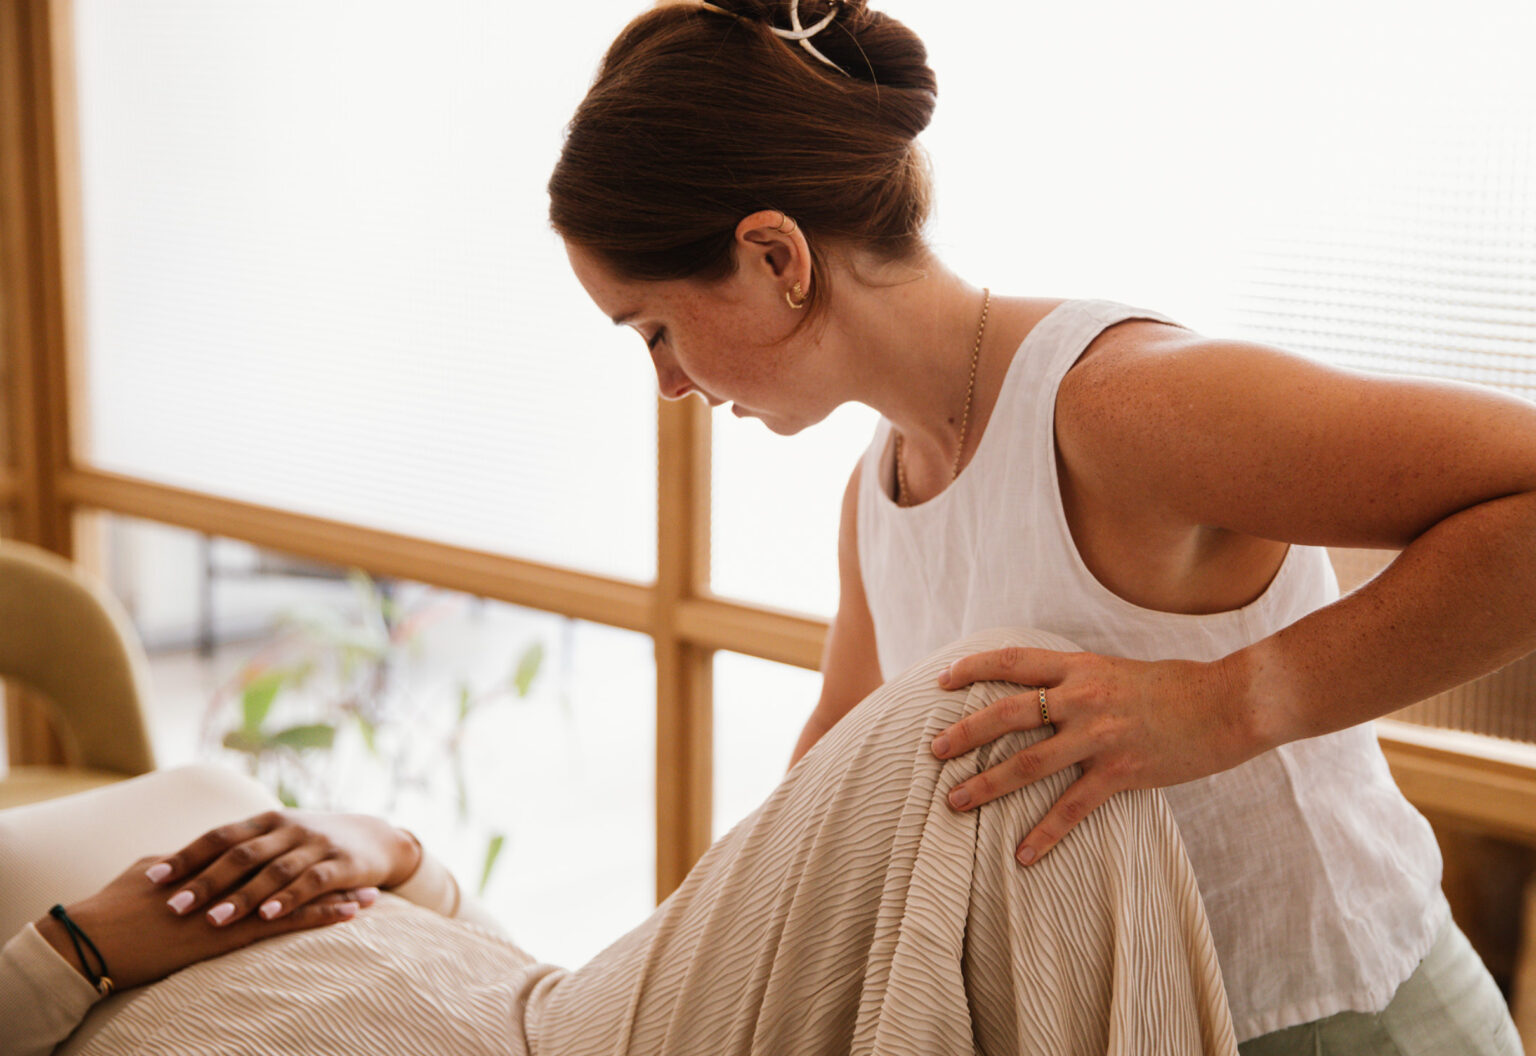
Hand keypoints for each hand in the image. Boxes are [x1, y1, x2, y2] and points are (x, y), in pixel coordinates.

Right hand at [36, 856, 363, 991]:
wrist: (87, 939)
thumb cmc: (109, 911)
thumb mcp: (148, 876)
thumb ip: (179, 866)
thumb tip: (190, 861)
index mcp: (210, 863)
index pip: (263, 856)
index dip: (296, 857)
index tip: (326, 855)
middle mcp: (227, 877)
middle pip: (289, 871)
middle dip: (326, 873)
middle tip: (363, 871)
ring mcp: (229, 904)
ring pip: (294, 896)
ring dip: (335, 897)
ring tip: (371, 898)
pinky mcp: (226, 933)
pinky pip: (283, 923)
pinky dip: (317, 918)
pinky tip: (346, 916)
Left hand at [144, 809, 420, 926]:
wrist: (378, 838)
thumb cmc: (313, 845)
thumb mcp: (278, 839)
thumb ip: (239, 851)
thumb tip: (182, 872)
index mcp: (266, 822)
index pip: (218, 836)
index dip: (185, 856)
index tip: (151, 878)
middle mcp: (289, 828)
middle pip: (240, 854)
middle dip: (204, 881)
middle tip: (172, 907)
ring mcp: (317, 845)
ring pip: (273, 870)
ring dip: (242, 896)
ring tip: (213, 919)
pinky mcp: (342, 864)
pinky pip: (311, 882)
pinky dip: (288, 899)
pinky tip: (268, 916)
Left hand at [929, 646, 1258, 865]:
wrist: (1230, 703)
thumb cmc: (1179, 685)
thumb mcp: (1119, 670)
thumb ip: (1081, 680)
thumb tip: (1049, 691)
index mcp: (1080, 667)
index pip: (1012, 661)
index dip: (973, 668)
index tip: (942, 680)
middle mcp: (1082, 698)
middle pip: (1006, 714)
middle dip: (963, 734)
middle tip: (932, 751)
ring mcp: (1100, 736)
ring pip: (1027, 763)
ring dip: (986, 784)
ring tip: (954, 801)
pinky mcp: (1121, 772)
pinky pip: (1071, 808)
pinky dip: (1044, 834)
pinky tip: (1022, 855)